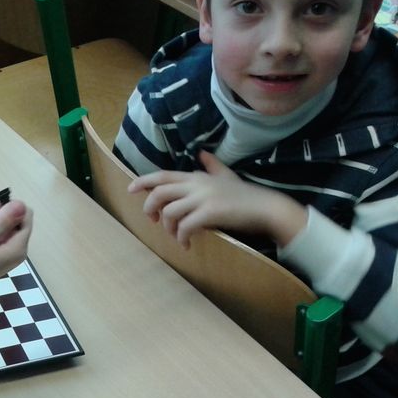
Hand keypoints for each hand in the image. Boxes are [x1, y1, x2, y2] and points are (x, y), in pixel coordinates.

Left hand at [127, 152, 305, 247]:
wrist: (267, 208)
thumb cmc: (245, 195)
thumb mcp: (226, 176)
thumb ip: (212, 166)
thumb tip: (202, 153)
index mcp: (197, 176)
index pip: (163, 175)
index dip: (143, 181)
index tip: (130, 189)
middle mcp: (197, 184)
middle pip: (159, 192)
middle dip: (149, 208)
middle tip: (153, 221)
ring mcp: (204, 198)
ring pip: (169, 212)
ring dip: (168, 228)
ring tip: (177, 237)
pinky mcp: (211, 213)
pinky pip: (185, 226)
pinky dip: (181, 237)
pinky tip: (186, 244)